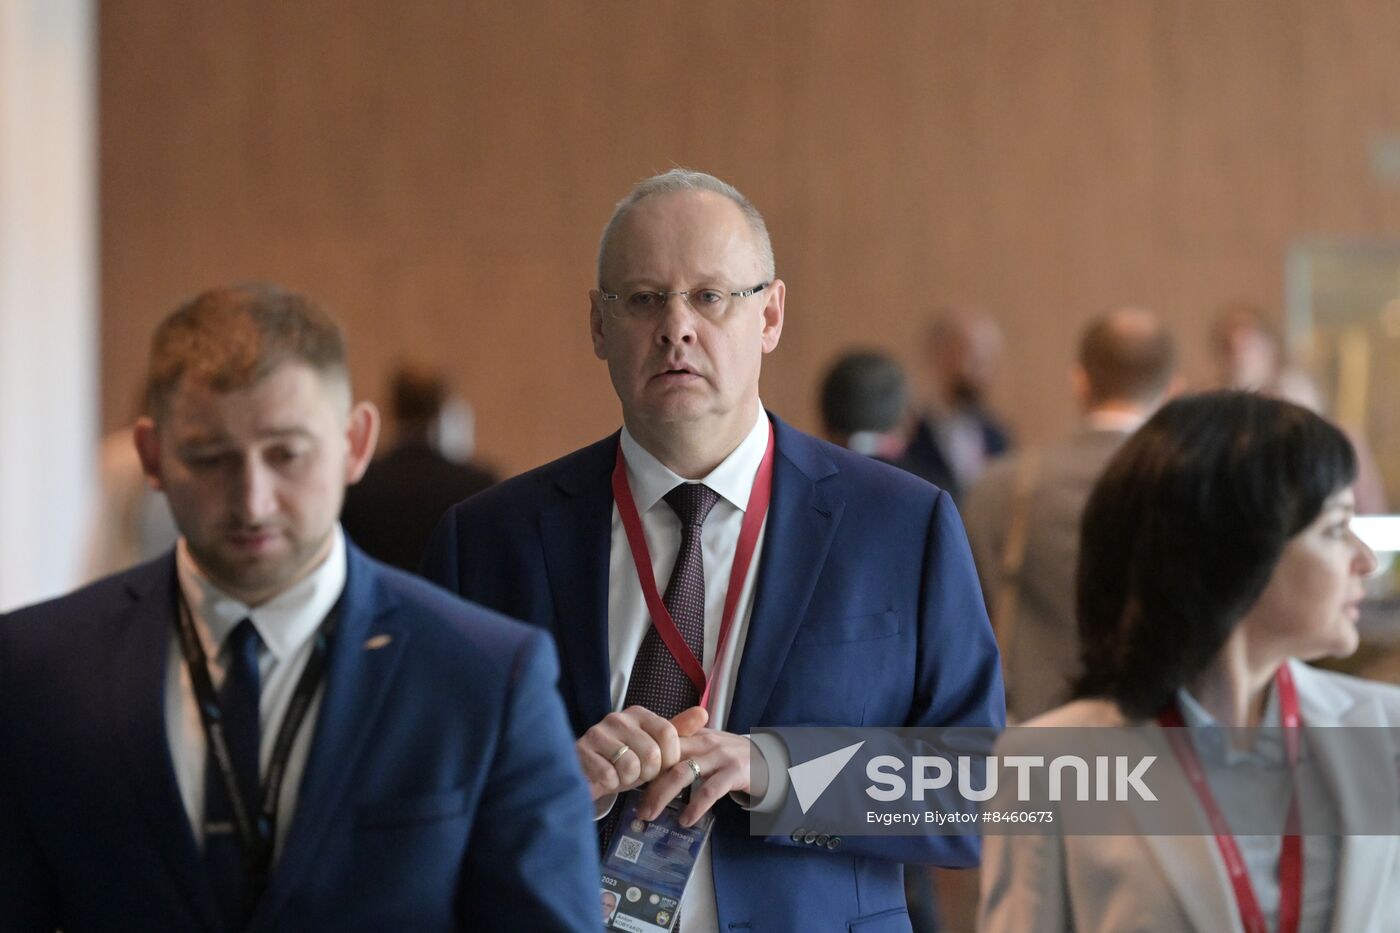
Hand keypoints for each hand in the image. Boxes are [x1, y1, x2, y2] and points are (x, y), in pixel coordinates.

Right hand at [576, 706, 707, 800]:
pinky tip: (605, 778)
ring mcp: (598, 732)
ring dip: (629, 780)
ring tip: (620, 774)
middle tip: (636, 773)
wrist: (589, 774)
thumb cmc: (625, 761)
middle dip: (648, 773)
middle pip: (652, 753)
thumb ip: (678, 731)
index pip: (668, 733)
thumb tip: (703, 712)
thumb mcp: (653, 747)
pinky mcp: (582, 751)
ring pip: (631, 766)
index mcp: (638, 714)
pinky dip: (611, 784)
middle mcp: (618, 718)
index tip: (660, 767)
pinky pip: (609, 776)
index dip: (669, 758)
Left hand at [639, 726, 750, 826]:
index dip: (643, 764)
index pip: (662, 746)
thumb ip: (683, 754)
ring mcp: (720, 755)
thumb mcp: (707, 748)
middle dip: (648, 785)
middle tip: (637, 808)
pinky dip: (695, 807)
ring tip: (651, 815)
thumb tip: (649, 773)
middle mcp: (704, 741)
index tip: (630, 784)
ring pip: (683, 773)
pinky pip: (710, 790)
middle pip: (667, 759)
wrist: (772, 757)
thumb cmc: (732, 757)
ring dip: (663, 796)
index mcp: (694, 735)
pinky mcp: (735, 771)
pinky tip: (686, 820)